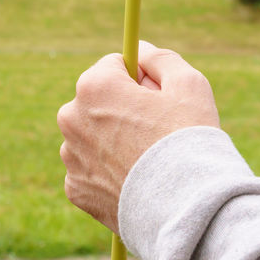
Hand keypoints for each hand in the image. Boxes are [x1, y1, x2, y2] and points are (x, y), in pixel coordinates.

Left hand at [57, 41, 220, 232]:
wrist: (184, 209)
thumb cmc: (188, 140)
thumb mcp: (188, 84)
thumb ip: (160, 59)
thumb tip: (139, 51)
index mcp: (93, 86)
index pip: (113, 66)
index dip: (140, 79)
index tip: (158, 97)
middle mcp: (71, 117)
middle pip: (98, 100)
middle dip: (122, 108)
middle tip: (157, 130)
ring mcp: (70, 156)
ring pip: (93, 136)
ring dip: (113, 140)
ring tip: (148, 160)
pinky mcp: (75, 189)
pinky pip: (91, 170)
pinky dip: (109, 173)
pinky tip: (135, 182)